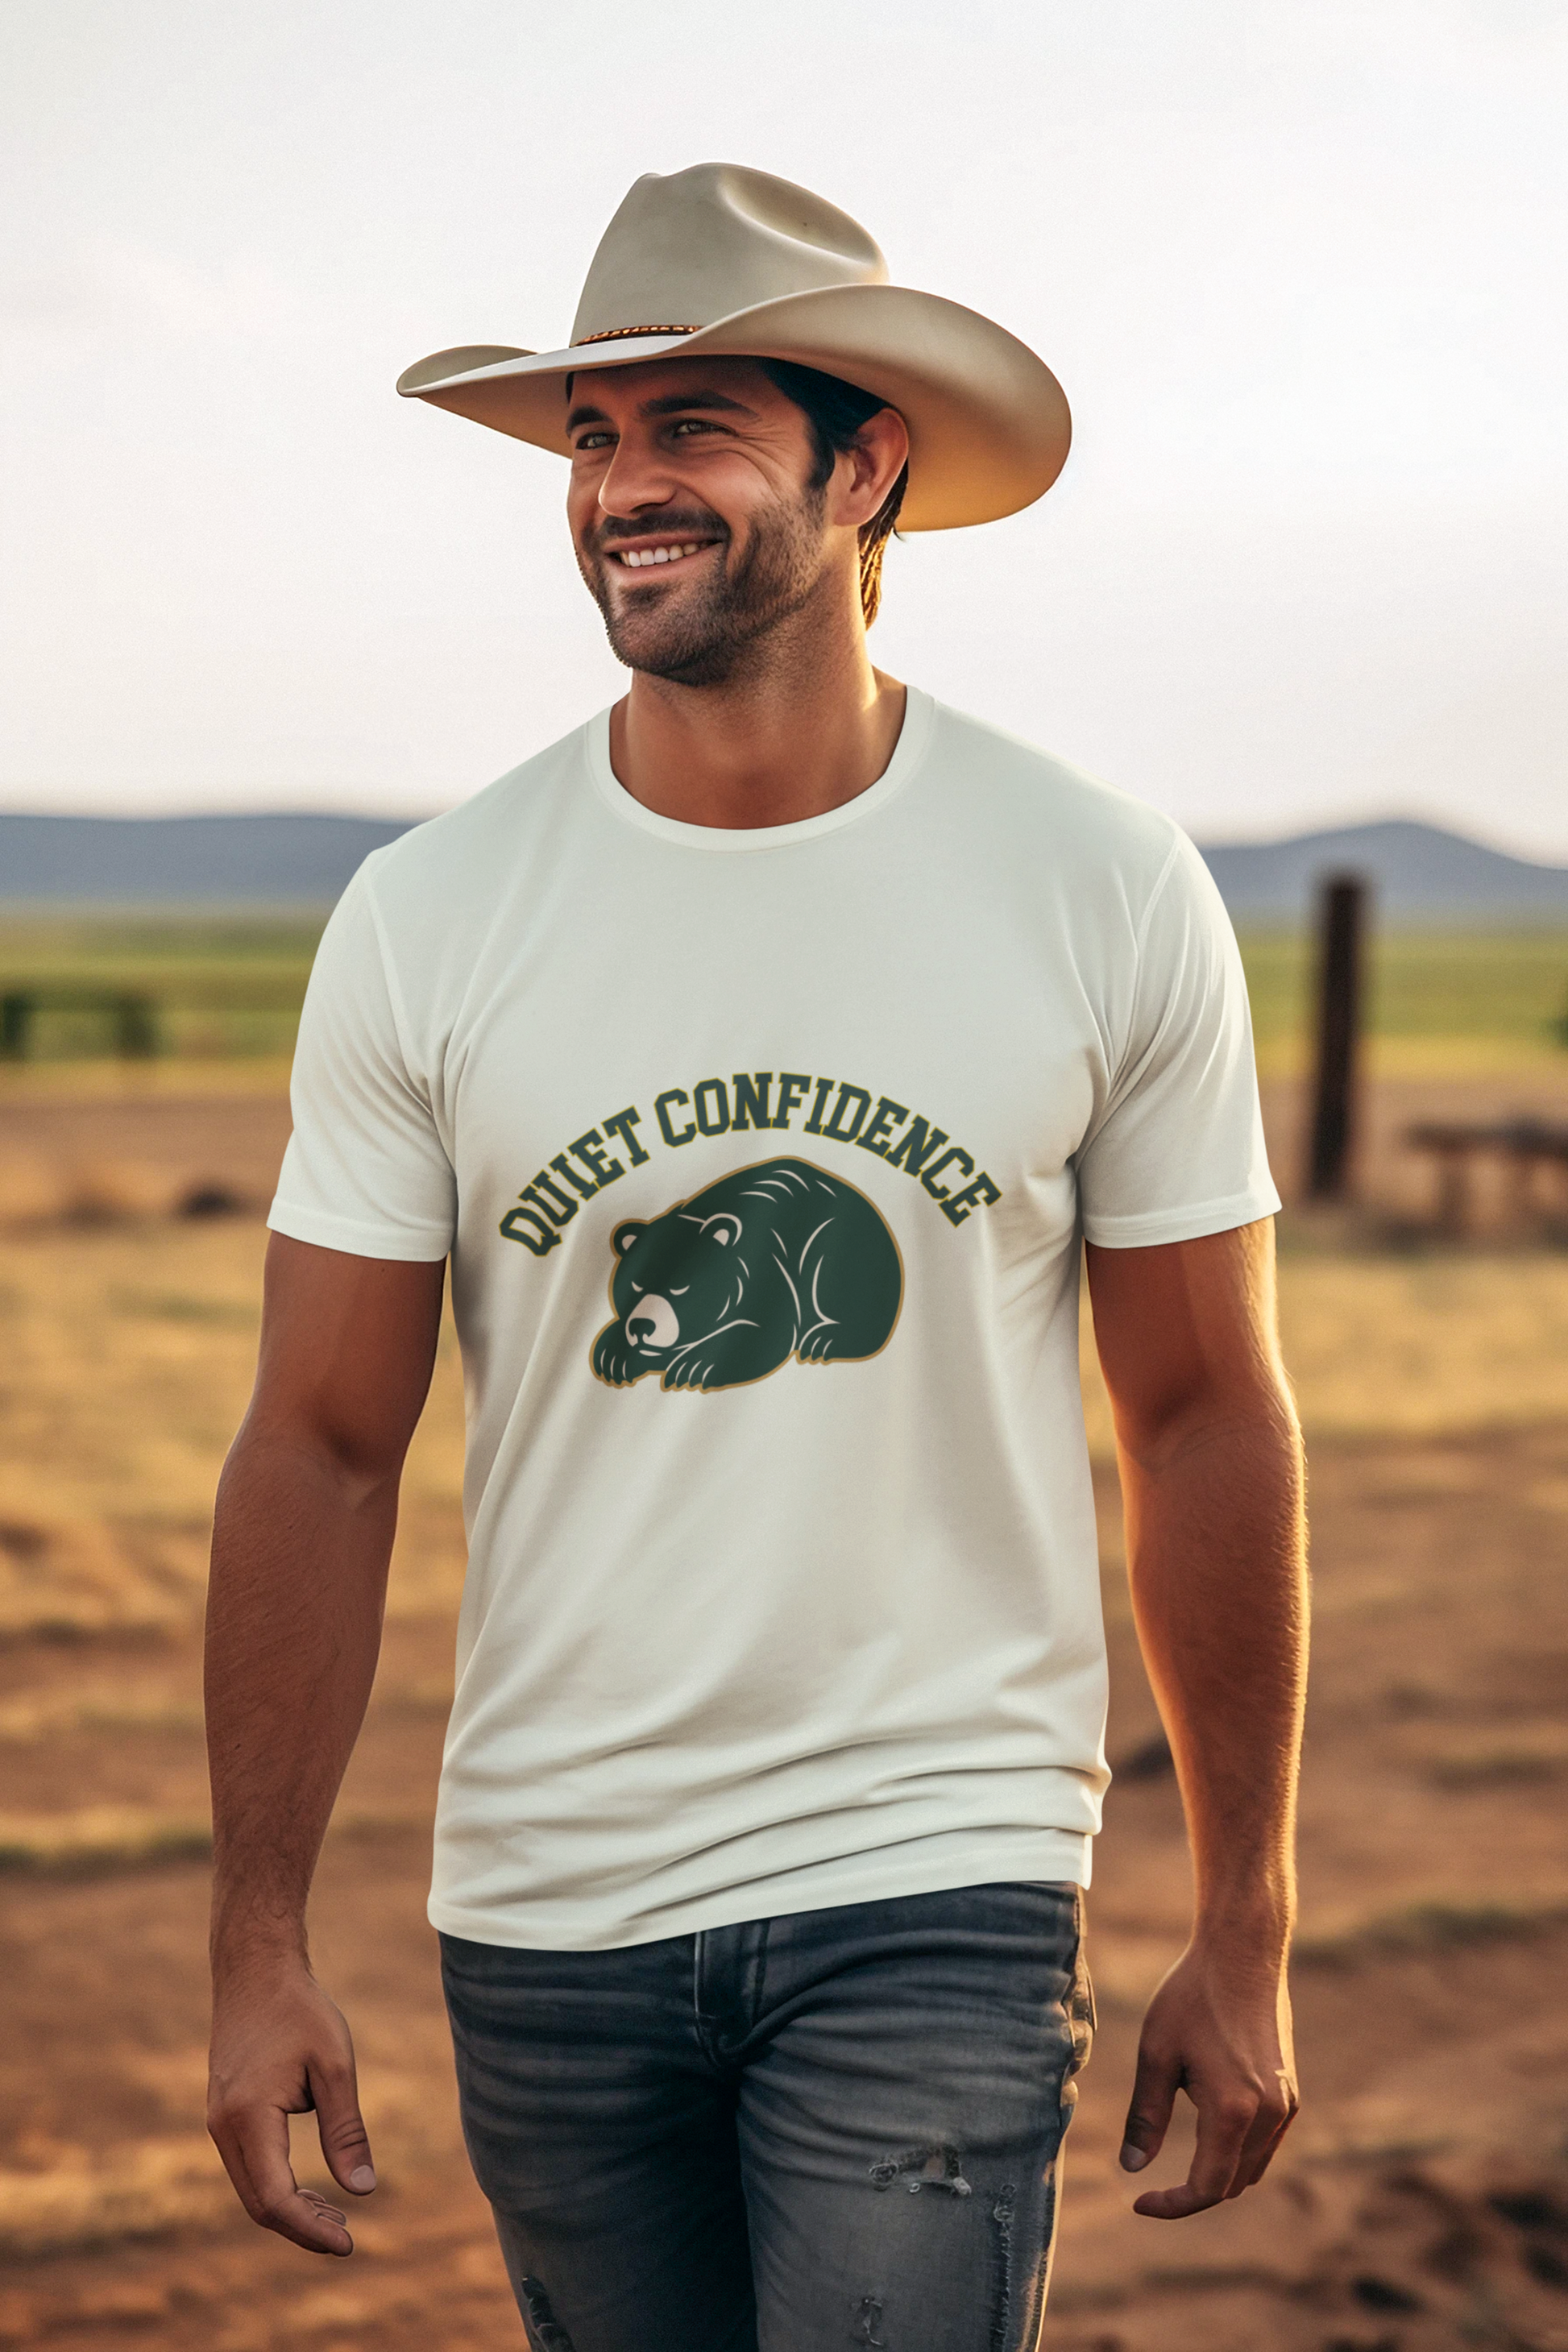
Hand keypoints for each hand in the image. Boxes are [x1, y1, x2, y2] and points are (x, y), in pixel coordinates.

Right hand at [208, 1964, 375, 2254]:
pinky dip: (277, 2187)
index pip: (275, 2198)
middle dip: (302, 2227)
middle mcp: (223, 2127)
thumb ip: (346, 2130)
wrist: (255, 1971)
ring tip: (337, 2218)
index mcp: (249, 2117)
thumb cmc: (300, 2011)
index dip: (310, 2229)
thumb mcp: (334, 2066)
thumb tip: (364, 2190)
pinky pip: (248, 2168)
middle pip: (258, 2203)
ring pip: (251, 2189)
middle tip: (347, 2238)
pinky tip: (312, 2189)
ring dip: (290, 2210)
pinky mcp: (224, 2115)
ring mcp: (218, 2122)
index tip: (350, 2244)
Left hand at [1119, 1938, 1297, 2217]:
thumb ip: (1145, 2116)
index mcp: (1234, 2110)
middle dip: (1192, 2193)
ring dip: (1216, 2175)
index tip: (1138, 2201)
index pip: (1207, 2187)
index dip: (1172, 2205)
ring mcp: (1286, 2104)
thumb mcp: (1157, 2053)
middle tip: (1151, 2186)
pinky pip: (1265, 2144)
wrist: (1243, 1951)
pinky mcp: (1290, 2091)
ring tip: (1175, 2164)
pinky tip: (1206, 2133)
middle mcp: (1269, 2115)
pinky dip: (1236, 2153)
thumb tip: (1131, 2168)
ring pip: (1252, 2168)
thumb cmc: (1192, 1995)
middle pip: (1231, 2184)